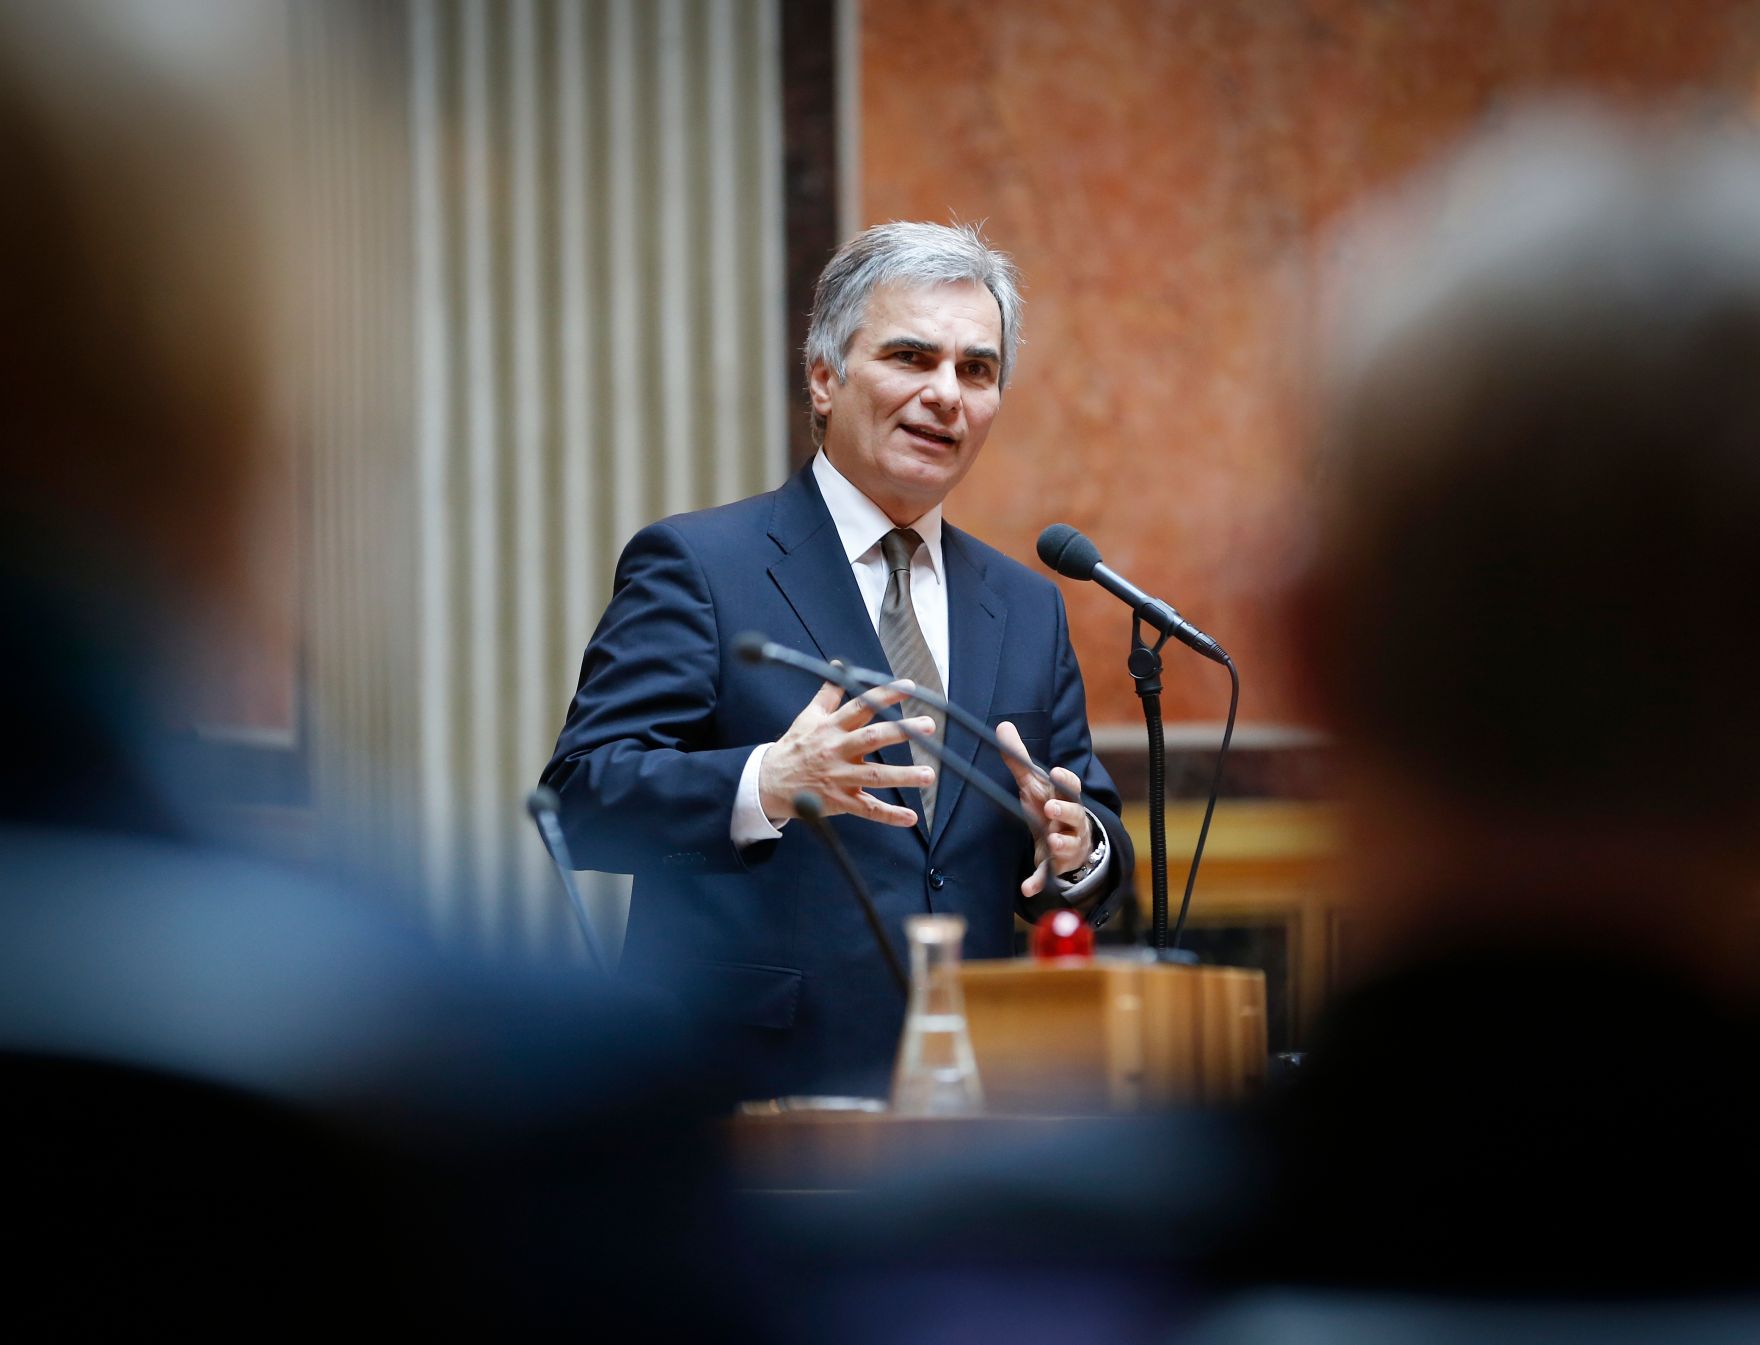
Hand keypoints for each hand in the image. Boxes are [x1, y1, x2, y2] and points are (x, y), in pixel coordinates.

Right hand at [759, 677, 936, 827]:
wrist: (768, 783)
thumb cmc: (794, 748)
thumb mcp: (807, 717)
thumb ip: (828, 694)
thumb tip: (838, 666)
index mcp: (831, 727)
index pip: (861, 706)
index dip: (885, 694)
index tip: (910, 687)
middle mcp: (837, 750)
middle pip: (872, 738)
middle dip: (902, 731)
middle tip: (928, 725)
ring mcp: (839, 777)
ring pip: (875, 776)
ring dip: (903, 776)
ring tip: (929, 775)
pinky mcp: (839, 801)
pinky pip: (867, 809)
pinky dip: (889, 815)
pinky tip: (910, 817)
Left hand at [997, 721, 1092, 897]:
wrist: (1071, 844)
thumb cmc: (1050, 807)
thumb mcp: (1035, 785)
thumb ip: (1019, 759)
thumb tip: (1002, 725)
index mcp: (1065, 799)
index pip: (1070, 788)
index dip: (1066, 781)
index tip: (1058, 772)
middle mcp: (1071, 823)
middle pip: (1075, 815)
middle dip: (1066, 812)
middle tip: (1053, 809)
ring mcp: (1067, 846)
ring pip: (1069, 845)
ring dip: (1062, 844)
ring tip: (1054, 843)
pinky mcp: (1056, 867)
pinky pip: (1048, 875)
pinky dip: (1038, 882)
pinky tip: (1026, 889)